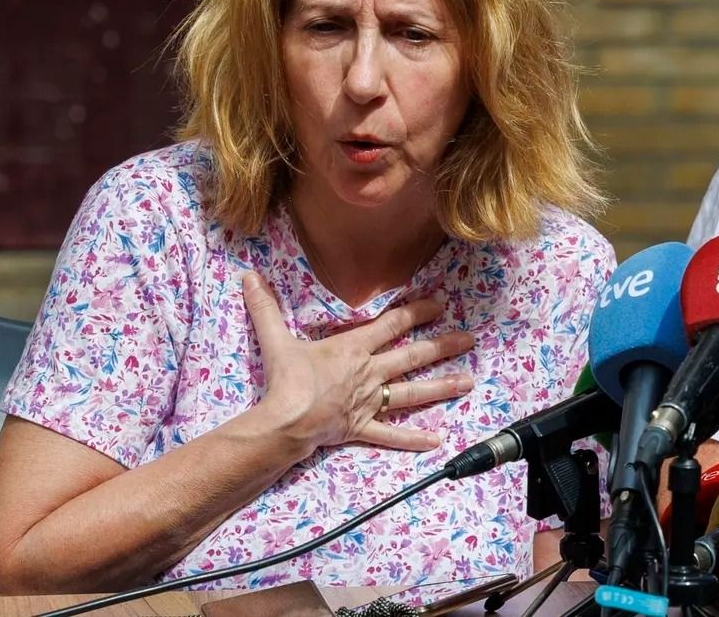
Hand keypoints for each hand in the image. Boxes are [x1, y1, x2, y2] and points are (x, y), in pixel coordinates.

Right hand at [242, 272, 475, 452]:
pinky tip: (436, 440)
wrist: (286, 421)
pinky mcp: (363, 428)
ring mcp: (370, 401)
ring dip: (441, 386)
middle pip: (412, 356)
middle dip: (442, 346)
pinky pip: (391, 434)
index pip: (392, 324)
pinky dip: (413, 438)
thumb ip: (267, 308)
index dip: (417, 311)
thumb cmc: (285, 380)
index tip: (439, 303)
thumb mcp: (276, 340)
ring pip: (412, 392)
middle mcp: (369, 373)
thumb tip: (250, 278)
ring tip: (469, 382)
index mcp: (353, 349)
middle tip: (469, 339)